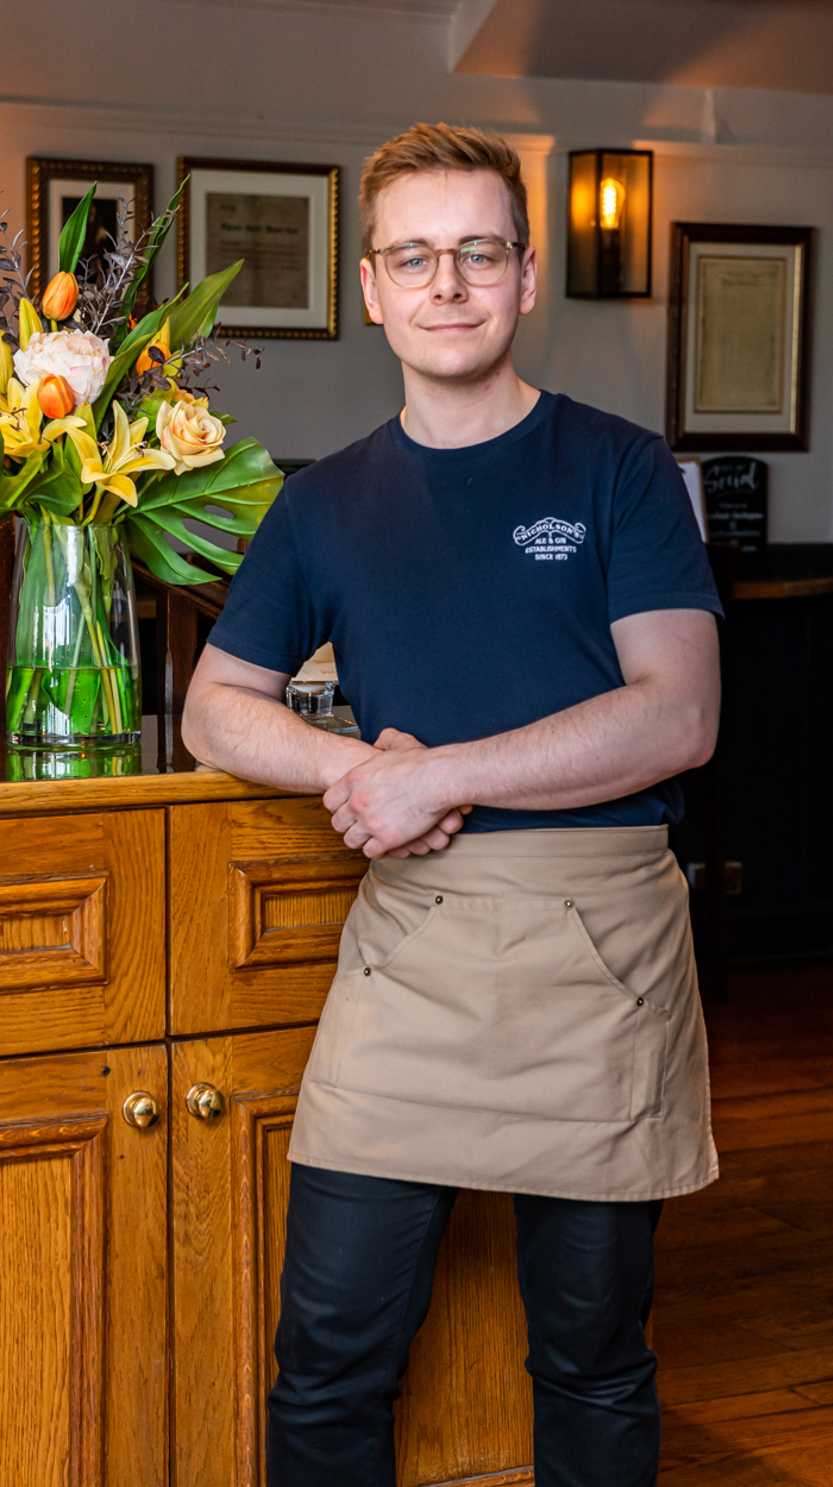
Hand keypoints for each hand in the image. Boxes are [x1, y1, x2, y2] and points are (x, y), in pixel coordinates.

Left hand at [322, 727, 465, 858]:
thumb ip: (384, 741)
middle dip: (348, 825)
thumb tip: (380, 740)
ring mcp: (370, 822)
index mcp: (355, 780)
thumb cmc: (421, 763)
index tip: (347, 808)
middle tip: (358, 824)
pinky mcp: (386, 838)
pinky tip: (384, 843)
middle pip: (337, 823)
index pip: (329, 801)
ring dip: (360, 839)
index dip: (338, 806)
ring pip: (351, 840)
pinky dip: (376, 849)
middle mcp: (357, 802)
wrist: (438, 779)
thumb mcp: (397, 743)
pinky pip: (370, 851)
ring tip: (370, 836)